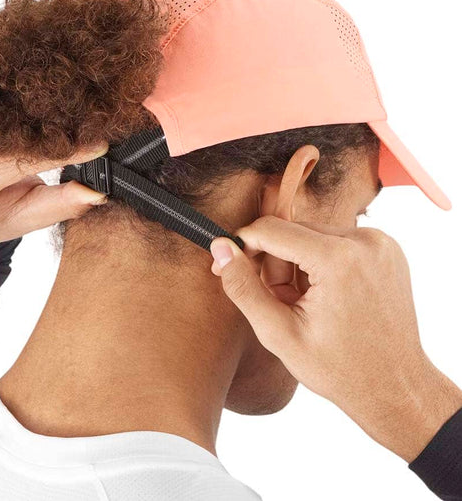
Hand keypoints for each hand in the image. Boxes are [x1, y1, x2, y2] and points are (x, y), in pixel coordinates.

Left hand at [0, 100, 108, 246]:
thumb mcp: (26, 219)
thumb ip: (61, 204)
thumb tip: (96, 191)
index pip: (18, 160)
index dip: (62, 153)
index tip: (98, 146)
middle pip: (9, 127)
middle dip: (54, 123)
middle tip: (92, 123)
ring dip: (39, 104)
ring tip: (75, 109)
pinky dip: (21, 94)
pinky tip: (46, 98)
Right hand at [210, 216, 461, 461]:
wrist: (395, 386)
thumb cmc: (339, 369)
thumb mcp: (278, 333)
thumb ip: (243, 286)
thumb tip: (220, 247)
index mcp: (338, 260)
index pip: (271, 229)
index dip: (243, 245)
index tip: (229, 265)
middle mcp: (365, 241)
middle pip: (293, 232)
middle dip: (276, 263)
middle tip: (281, 303)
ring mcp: (380, 243)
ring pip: (313, 235)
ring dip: (299, 264)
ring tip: (308, 305)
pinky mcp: (386, 248)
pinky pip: (337, 242)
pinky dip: (322, 262)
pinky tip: (326, 296)